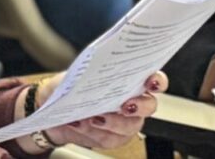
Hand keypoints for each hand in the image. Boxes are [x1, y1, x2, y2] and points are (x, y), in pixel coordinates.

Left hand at [15, 72, 167, 152]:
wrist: (56, 110)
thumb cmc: (70, 89)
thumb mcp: (75, 76)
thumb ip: (86, 74)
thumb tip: (89, 75)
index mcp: (129, 80)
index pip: (154, 79)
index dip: (158, 81)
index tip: (151, 82)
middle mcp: (133, 101)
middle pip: (149, 106)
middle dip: (139, 106)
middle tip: (124, 106)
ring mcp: (125, 122)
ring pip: (130, 127)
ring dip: (111, 123)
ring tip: (92, 117)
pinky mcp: (113, 138)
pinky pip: (110, 139)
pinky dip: (94, 132)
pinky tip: (80, 124)